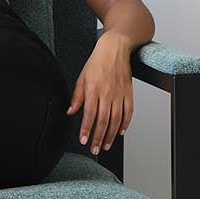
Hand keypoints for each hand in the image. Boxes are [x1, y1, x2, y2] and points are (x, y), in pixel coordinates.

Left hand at [68, 37, 133, 155]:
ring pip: (116, 120)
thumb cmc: (96, 62)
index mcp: (93, 89)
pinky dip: (126, 124)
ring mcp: (119, 94)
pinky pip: (129, 112)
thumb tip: (71, 112)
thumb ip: (77, 97)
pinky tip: (121, 132)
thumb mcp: (81, 77)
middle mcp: (107, 93)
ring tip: (105, 145)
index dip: (86, 129)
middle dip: (98, 137)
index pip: (89, 114)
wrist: (115, 49)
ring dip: (111, 135)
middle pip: (103, 121)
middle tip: (94, 149)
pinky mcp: (129, 93)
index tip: (83, 140)